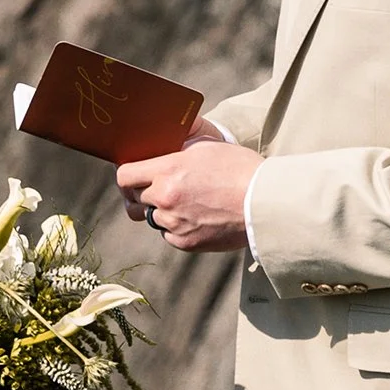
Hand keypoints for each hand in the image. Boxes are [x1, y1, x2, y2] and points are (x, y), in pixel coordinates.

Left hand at [117, 133, 255, 252]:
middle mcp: (164, 199)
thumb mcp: (207, 146)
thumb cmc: (240, 169)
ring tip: (185, 203)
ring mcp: (174, 223)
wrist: (265, 202)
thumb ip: (178, 149)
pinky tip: (196, 217)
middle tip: (160, 188)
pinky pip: (168, 235)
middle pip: (135, 198)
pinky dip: (176, 228)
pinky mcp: (185, 243)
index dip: (127, 175)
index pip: (124, 175)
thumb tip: (160, 148)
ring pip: (151, 218)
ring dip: (161, 211)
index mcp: (168, 171)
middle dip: (144, 193)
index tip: (134, 175)